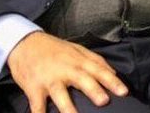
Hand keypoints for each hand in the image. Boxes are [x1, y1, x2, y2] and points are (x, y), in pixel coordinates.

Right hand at [7, 31, 128, 112]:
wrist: (25, 43)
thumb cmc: (54, 49)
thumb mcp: (77, 49)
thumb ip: (95, 60)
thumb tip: (114, 73)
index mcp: (78, 60)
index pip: (99, 70)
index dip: (112, 81)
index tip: (124, 91)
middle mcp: (65, 69)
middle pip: (82, 80)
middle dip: (94, 90)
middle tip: (104, 101)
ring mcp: (49, 79)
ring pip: (60, 95)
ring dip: (68, 107)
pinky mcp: (34, 88)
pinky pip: (37, 104)